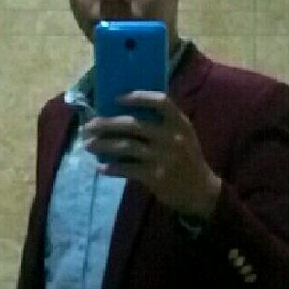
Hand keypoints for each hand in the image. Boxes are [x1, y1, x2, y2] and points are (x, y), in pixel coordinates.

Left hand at [82, 91, 221, 219]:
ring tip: (88, 145)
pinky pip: (127, 169)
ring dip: (103, 145)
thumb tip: (125, 112)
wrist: (201, 191)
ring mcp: (163, 157)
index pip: (160, 101)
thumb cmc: (186, 158)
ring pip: (125, 146)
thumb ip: (163, 123)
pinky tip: (100, 167)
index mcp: (180, 123)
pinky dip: (111, 168)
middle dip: (107, 124)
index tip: (117, 98)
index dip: (138, 97)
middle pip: (133, 124)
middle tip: (89, 126)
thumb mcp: (183, 135)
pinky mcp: (156, 176)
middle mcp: (172, 137)